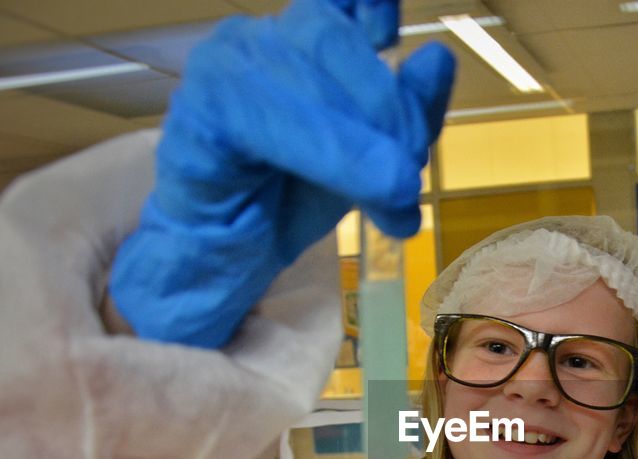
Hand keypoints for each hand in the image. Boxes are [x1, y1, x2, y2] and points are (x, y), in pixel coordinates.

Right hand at [109, 0, 455, 347]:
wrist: (227, 255)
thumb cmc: (292, 197)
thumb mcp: (371, 157)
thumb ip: (408, 112)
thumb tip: (438, 59)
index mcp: (299, 38)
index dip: (371, 4)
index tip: (394, 33)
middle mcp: (257, 38)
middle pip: (333, 38)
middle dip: (387, 106)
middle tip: (413, 167)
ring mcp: (221, 68)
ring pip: (305, 78)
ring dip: (362, 143)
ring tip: (395, 194)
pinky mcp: (199, 113)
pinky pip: (265, 120)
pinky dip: (325, 154)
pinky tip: (361, 185)